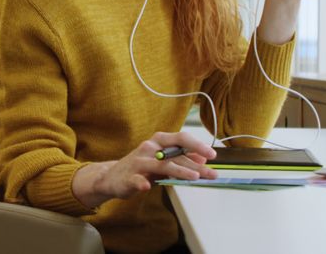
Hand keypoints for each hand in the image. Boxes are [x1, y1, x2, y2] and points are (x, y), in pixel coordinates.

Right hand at [71, 132, 216, 208]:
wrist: (112, 176)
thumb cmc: (141, 166)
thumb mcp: (162, 160)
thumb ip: (181, 158)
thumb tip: (203, 159)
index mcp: (158, 141)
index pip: (181, 138)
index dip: (197, 145)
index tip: (212, 155)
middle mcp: (149, 148)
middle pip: (175, 155)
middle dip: (195, 165)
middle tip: (211, 174)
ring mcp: (138, 163)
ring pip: (161, 166)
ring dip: (179, 171)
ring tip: (193, 177)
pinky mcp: (128, 178)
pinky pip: (136, 180)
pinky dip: (141, 183)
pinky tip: (146, 186)